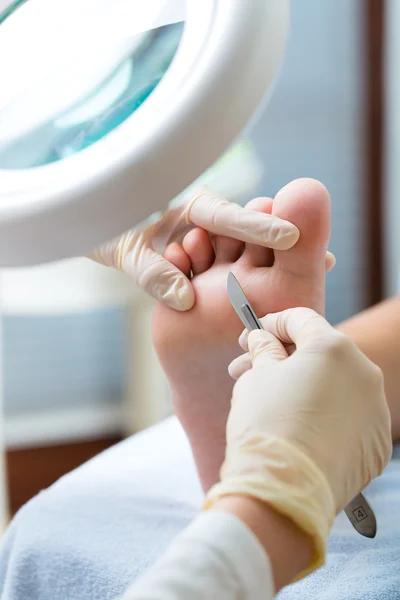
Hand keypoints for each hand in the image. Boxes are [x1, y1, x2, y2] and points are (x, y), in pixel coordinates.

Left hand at [90, 187, 301, 310]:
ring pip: (251, 245)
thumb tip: (185, 300)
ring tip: (318, 273)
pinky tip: (287, 283)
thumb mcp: (126, 253)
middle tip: (324, 260)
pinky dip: (262, 268)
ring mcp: (211, 232)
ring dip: (280, 260)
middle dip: (285, 243)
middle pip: (251, 229)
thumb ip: (153, 274)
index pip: (226, 216)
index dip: (257, 227)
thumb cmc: (108, 230)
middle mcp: (206, 216)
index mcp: (186, 206)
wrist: (101, 224)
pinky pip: (240, 257)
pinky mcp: (212, 247)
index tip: (288, 237)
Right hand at [206, 308, 391, 576]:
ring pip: (335, 386)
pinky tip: (296, 426)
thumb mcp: (256, 376)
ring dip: (304, 386)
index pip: (301, 320)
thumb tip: (262, 340)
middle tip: (250, 368)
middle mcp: (364, 373)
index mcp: (333, 348)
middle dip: (283, 358)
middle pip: (320, 354)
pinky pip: (347, 418)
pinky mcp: (377, 443)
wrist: (284, 490)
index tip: (252, 335)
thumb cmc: (266, 424)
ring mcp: (375, 410)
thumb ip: (263, 350)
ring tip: (269, 400)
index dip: (271, 324)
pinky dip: (324, 416)